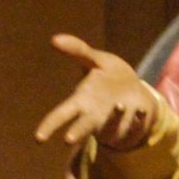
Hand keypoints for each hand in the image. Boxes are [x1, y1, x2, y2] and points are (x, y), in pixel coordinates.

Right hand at [34, 35, 156, 150]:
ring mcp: (113, 125)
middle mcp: (94, 117)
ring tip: (119, 105)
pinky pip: (135, 126)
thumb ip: (78, 50)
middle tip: (68, 139)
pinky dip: (138, 119)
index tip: (38, 137)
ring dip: (115, 119)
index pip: (61, 114)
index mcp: (81, 102)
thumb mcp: (96, 60)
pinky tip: (140, 110)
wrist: (136, 90)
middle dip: (77, 132)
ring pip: (111, 128)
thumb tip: (54, 39)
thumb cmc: (109, 76)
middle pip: (82, 128)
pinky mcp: (132, 127)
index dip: (49, 125)